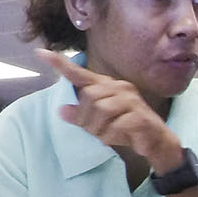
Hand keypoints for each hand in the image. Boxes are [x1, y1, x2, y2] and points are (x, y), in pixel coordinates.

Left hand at [37, 48, 182, 173]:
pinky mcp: (139, 117)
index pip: (81, 74)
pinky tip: (120, 139)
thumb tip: (62, 110)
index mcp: (108, 86)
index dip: (60, 65)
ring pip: (100, 111)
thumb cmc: (128, 129)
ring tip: (108, 136)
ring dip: (99, 130)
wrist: (158, 143)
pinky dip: (112, 137)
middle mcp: (120, 88)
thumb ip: (82, 116)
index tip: (39, 53)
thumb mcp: (100, 124)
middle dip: (87, 119)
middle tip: (96, 131)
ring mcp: (132, 102)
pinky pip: (115, 126)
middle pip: (89, 98)